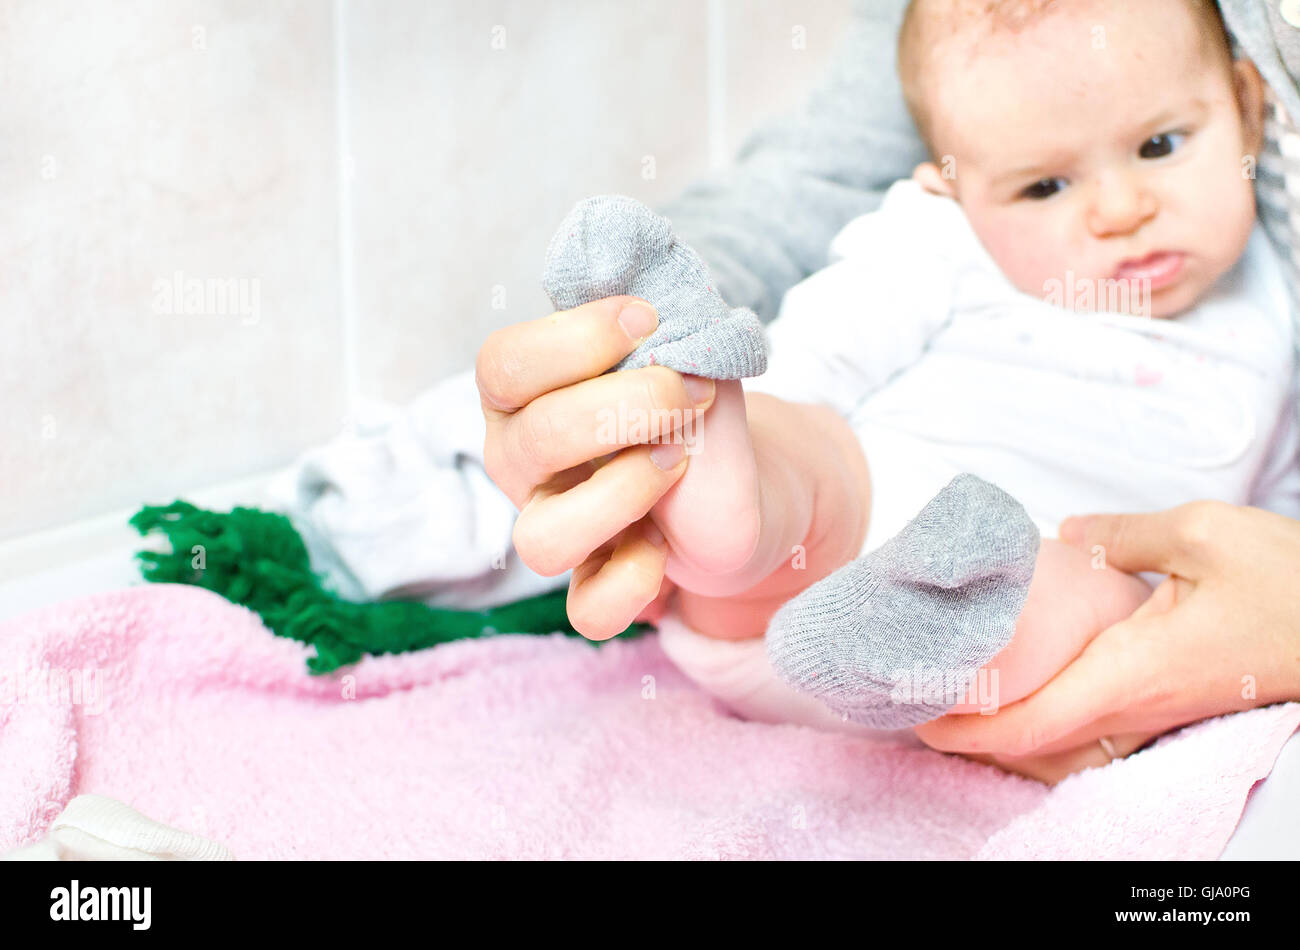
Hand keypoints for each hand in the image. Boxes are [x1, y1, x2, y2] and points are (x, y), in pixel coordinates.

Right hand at [476, 296, 727, 639]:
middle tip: (689, 392)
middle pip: (531, 439)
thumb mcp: (688, 354)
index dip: (574, 339)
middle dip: (622, 408)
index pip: (505, 364)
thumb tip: (654, 289)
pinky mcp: (593, 587)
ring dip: (621, 495)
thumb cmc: (693, 408)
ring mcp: (553, 529)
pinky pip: (588, 611)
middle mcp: (523, 464)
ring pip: (542, 539)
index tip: (648, 319)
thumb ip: (669, 323)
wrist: (743, 485)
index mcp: (525, 396)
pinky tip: (665, 548)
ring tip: (676, 464)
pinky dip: (634, 582)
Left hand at [915, 501, 1299, 766]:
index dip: (964, 727)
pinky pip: (1089, 722)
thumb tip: (1064, 530)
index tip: (915, 711)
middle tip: (911, 693)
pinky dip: (1041, 712)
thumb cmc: (1290, 583)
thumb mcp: (1201, 532)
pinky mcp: (1169, 700)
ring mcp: (1155, 709)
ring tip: (951, 688)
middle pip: (1033, 741)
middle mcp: (1137, 704)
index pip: (1030, 724)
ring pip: (1060, 736)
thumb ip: (1120, 531)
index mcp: (1132, 672)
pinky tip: (1020, 679)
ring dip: (1001, 724)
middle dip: (966, 728)